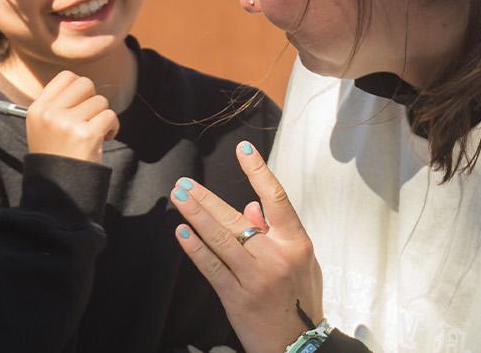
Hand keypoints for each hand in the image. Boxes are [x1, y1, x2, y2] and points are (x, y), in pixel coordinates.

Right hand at [25, 71, 118, 162]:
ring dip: (104, 117)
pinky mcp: (86, 135)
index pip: (66, 77)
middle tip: (91, 119)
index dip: (80, 87)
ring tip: (96, 133)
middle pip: (85, 84)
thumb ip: (58, 105)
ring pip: (100, 101)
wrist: (58, 190)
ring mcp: (67, 124)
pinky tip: (105, 139)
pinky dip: (113, 127)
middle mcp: (50, 114)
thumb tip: (84, 86)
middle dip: (94, 100)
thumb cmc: (56, 157)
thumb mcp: (44, 127)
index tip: (82, 104)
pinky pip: (110, 116)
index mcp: (38, 109)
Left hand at [172, 141, 323, 352]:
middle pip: (236, 219)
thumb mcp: (303, 263)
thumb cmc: (301, 300)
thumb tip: (250, 205)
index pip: (277, 199)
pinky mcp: (236, 297)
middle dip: (207, 199)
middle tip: (184, 183)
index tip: (243, 149)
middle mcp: (276, 257)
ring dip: (195, 216)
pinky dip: (195, 249)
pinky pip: (211, 267)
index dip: (259, 172)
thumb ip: (279, 233)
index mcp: (296, 244)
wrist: (297, 345)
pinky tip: (182, 232)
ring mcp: (255, 278)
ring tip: (178, 198)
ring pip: (220, 239)